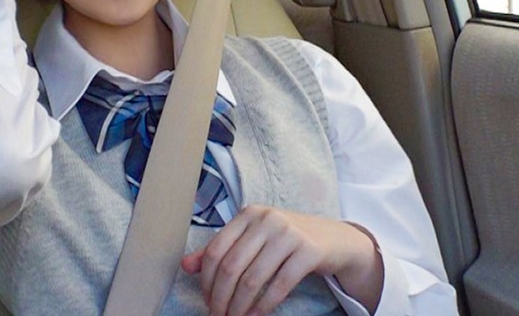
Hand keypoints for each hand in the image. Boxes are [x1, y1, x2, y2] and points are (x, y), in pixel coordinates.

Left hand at [180, 205, 382, 315]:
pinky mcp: (308, 252)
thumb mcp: (253, 238)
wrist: (333, 239)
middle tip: (216, 315)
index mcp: (248, 213)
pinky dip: (263, 306)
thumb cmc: (285, 239)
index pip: (216, 249)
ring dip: (239, 305)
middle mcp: (266, 219)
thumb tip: (185, 266)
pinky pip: (279, 285)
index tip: (206, 300)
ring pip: (253, 278)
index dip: (206, 279)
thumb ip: (221, 249)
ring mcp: (289, 234)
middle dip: (220, 297)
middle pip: (231, 266)